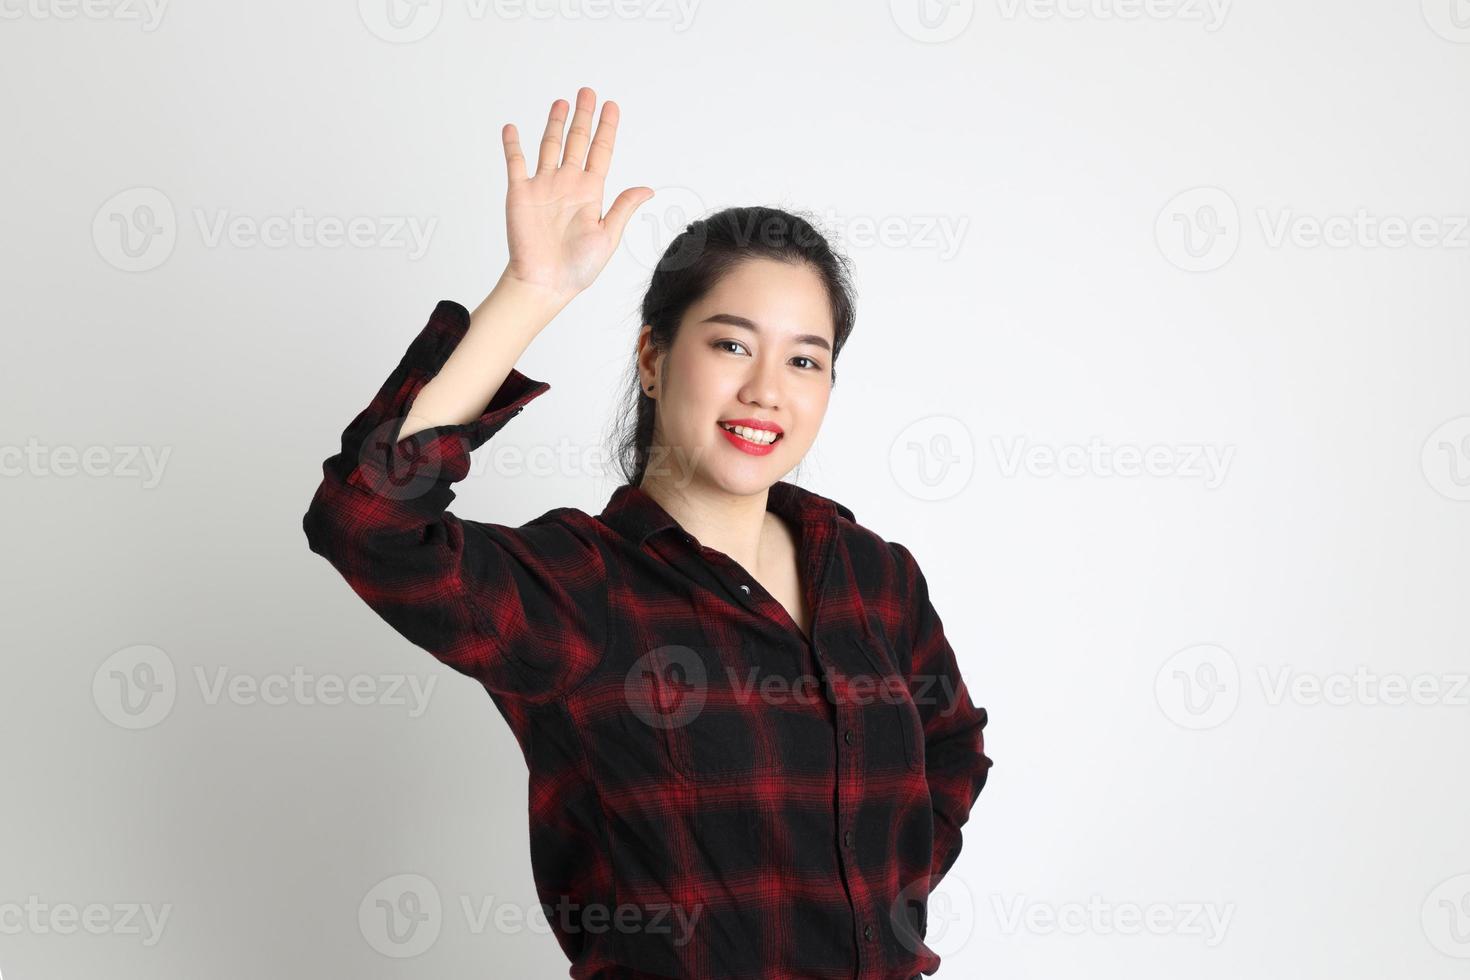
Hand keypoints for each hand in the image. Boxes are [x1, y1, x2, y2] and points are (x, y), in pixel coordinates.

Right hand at [499, 87, 653, 306]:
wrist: (545, 282)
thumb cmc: (578, 267)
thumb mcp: (608, 236)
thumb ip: (623, 208)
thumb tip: (647, 189)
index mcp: (591, 192)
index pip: (600, 151)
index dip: (606, 128)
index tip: (611, 106)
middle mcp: (567, 184)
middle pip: (576, 140)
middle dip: (582, 116)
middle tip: (587, 91)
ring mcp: (543, 186)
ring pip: (549, 145)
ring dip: (554, 123)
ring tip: (561, 102)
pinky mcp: (520, 193)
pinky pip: (515, 162)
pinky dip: (513, 144)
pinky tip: (512, 128)